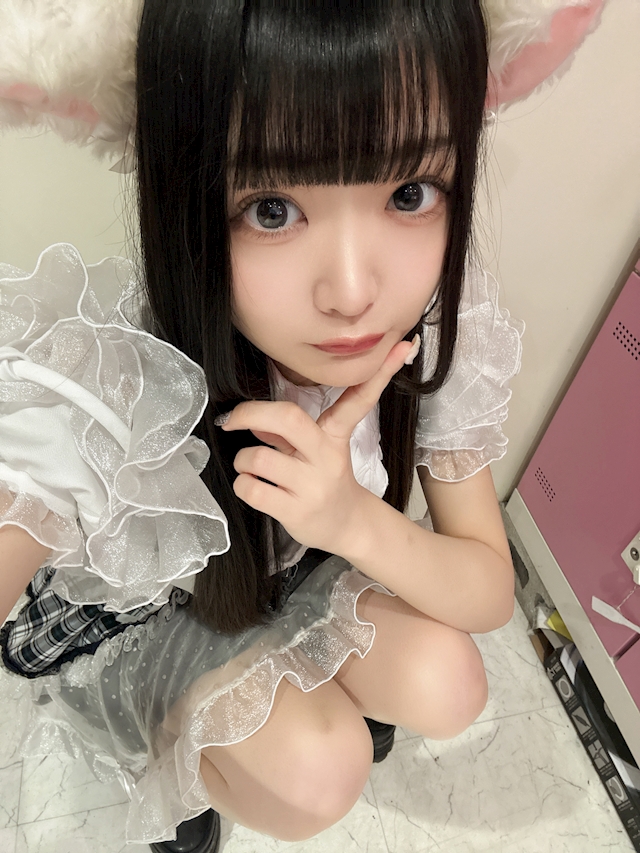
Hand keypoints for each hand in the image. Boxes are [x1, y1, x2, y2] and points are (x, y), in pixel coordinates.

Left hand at [218, 338, 415, 555]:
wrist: (348, 527)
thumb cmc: (326, 482)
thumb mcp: (318, 450)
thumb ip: (289, 431)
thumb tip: (252, 418)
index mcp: (335, 437)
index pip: (357, 401)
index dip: (379, 375)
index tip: (401, 348)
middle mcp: (325, 458)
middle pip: (287, 418)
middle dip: (250, 412)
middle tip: (233, 419)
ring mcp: (311, 486)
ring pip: (258, 458)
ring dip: (242, 459)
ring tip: (249, 466)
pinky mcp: (295, 511)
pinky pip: (252, 489)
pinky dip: (242, 485)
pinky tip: (252, 486)